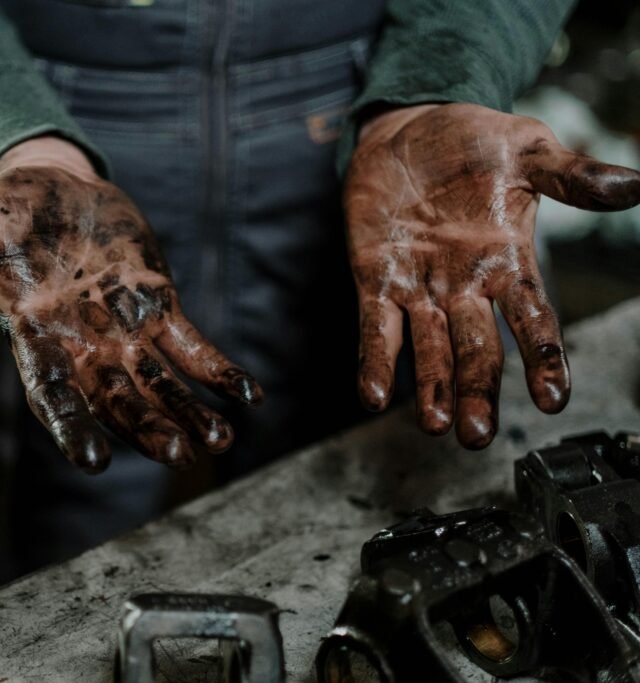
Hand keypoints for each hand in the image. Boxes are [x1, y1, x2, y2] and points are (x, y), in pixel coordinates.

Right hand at [0, 137, 262, 472]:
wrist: (49, 188)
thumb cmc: (0, 215)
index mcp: (37, 338)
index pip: (53, 393)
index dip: (72, 426)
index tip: (93, 460)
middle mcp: (83, 347)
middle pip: (118, 400)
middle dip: (147, 427)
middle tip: (178, 454)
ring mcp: (124, 331)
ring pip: (161, 384)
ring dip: (189, 412)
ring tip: (220, 441)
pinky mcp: (158, 307)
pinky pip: (193, 347)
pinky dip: (218, 371)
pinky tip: (249, 396)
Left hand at [345, 103, 639, 448]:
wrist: (409, 126)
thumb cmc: (473, 142)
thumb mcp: (528, 151)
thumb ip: (571, 175)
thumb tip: (633, 185)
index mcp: (509, 262)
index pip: (533, 320)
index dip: (544, 359)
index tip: (553, 399)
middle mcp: (466, 287)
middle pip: (477, 349)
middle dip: (478, 390)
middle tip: (477, 435)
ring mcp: (420, 288)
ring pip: (429, 349)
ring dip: (432, 388)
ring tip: (436, 426)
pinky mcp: (376, 280)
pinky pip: (375, 328)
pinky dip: (375, 360)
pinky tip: (372, 395)